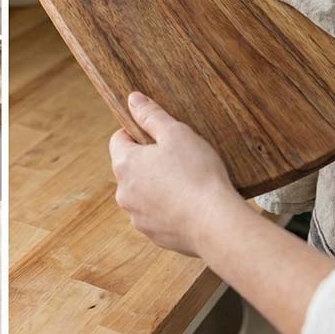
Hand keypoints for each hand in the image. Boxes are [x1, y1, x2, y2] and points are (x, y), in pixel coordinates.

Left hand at [109, 92, 245, 255]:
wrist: (215, 223)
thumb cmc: (197, 174)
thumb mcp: (176, 134)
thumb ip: (152, 115)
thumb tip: (132, 100)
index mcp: (124, 164)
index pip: (118, 140)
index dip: (137, 133)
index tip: (158, 136)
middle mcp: (123, 192)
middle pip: (130, 168)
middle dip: (149, 161)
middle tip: (178, 159)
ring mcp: (137, 216)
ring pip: (143, 193)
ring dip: (158, 186)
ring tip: (187, 183)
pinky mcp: (153, 234)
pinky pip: (157, 215)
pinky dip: (168, 209)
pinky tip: (190, 205)